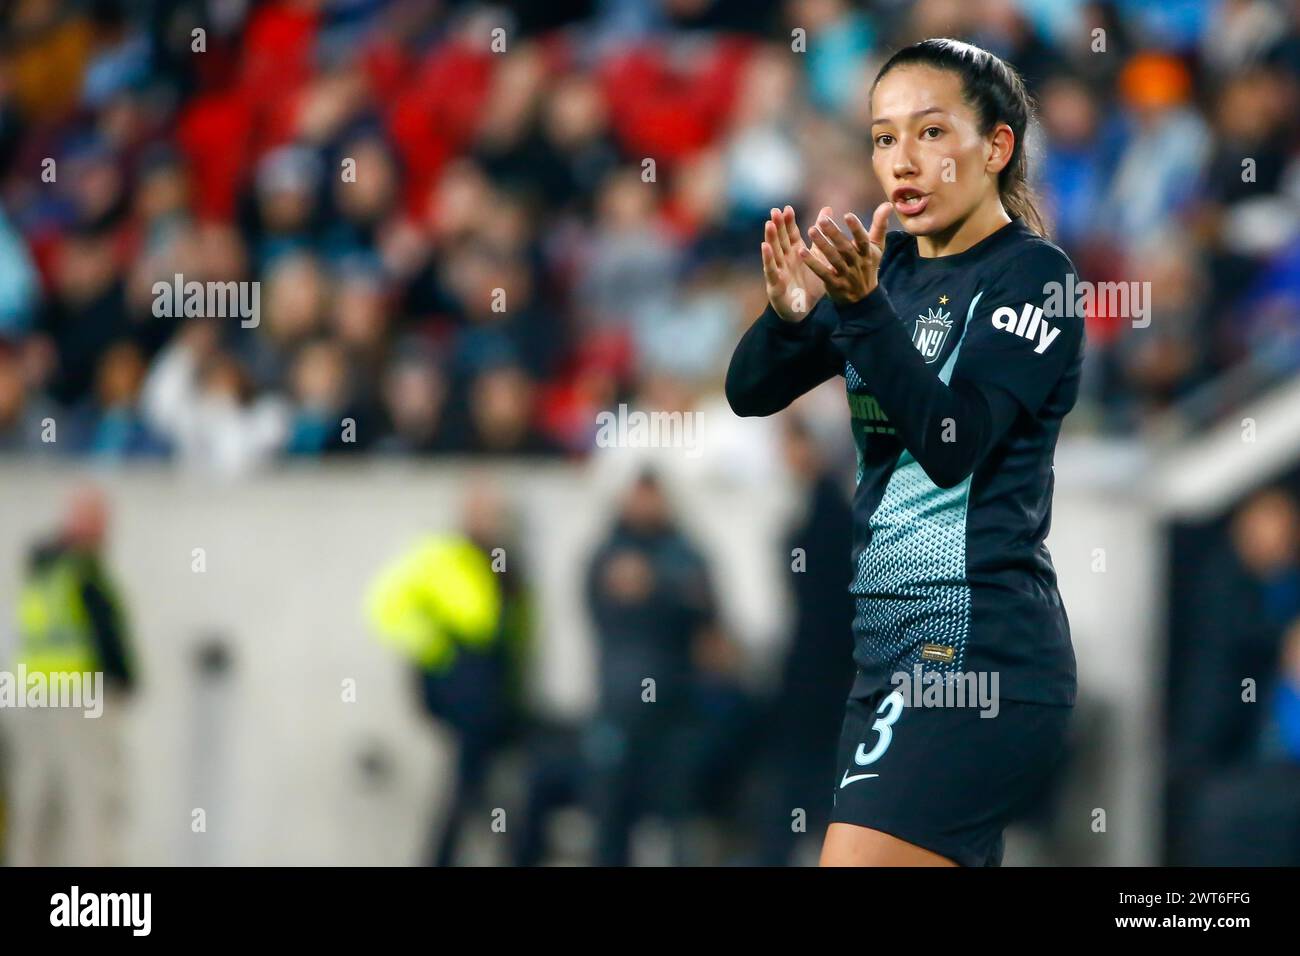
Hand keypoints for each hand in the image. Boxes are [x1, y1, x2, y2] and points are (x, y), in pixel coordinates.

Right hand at [761, 204, 831, 321]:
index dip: (788, 222)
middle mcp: (785, 259)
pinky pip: (771, 269)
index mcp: (796, 253)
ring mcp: (779, 270)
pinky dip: (768, 258)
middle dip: (778, 226)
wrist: (804, 311)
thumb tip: (828, 210)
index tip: (787, 208)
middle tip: (775, 211)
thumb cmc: (809, 284)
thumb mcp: (818, 257)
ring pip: (774, 251)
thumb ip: (821, 236)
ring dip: (771, 238)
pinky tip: (765, 247)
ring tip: (769, 224)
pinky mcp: (775, 284)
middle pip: (780, 240)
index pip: (791, 234)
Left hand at [800, 202, 891, 305]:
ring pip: (833, 259)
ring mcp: (845, 275)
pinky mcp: (834, 284)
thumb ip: (880, 225)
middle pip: (845, 248)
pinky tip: (802, 252)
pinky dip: (812, 263)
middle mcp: (857, 263)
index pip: (863, 239)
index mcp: (867, 253)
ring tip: (811, 230)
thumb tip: (888, 204)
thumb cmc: (868, 265)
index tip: (848, 215)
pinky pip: (822, 273)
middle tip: (822, 219)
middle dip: (834, 233)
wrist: (863, 298)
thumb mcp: (877, 247)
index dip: (856, 228)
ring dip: (822, 245)